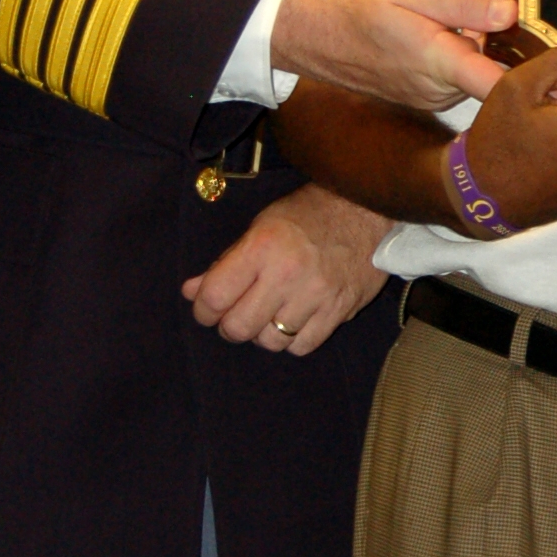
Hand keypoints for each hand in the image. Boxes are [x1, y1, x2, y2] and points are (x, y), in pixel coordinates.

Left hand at [182, 184, 390, 354]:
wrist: (365, 209)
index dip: (202, 309)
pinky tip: (292, 321)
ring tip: (267, 316)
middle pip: (239, 327)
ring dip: (262, 334)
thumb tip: (191, 292)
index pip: (215, 296)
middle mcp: (286, 274)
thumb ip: (225, 262)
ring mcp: (315, 295)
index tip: (206, 309)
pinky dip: (291, 340)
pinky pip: (302, 347)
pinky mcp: (339, 310)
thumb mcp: (260, 227)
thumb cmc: (308, 214)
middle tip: (234, 315)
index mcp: (261, 247)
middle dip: (229, 326)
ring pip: (270, 341)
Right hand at [270, 0, 514, 110]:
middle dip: (497, 33)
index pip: (504, 86)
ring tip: (447, 6)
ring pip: (474, 70)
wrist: (311, 33)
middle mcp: (439, 91)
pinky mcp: (423, 98)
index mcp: (440, 63)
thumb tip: (511, 13)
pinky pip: (456, 74)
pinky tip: (437, 24)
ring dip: (474, 38)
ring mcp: (430, 98)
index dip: (545, 83)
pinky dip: (457, 49)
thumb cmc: (357, 5)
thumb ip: (463, 4)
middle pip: (494, 69)